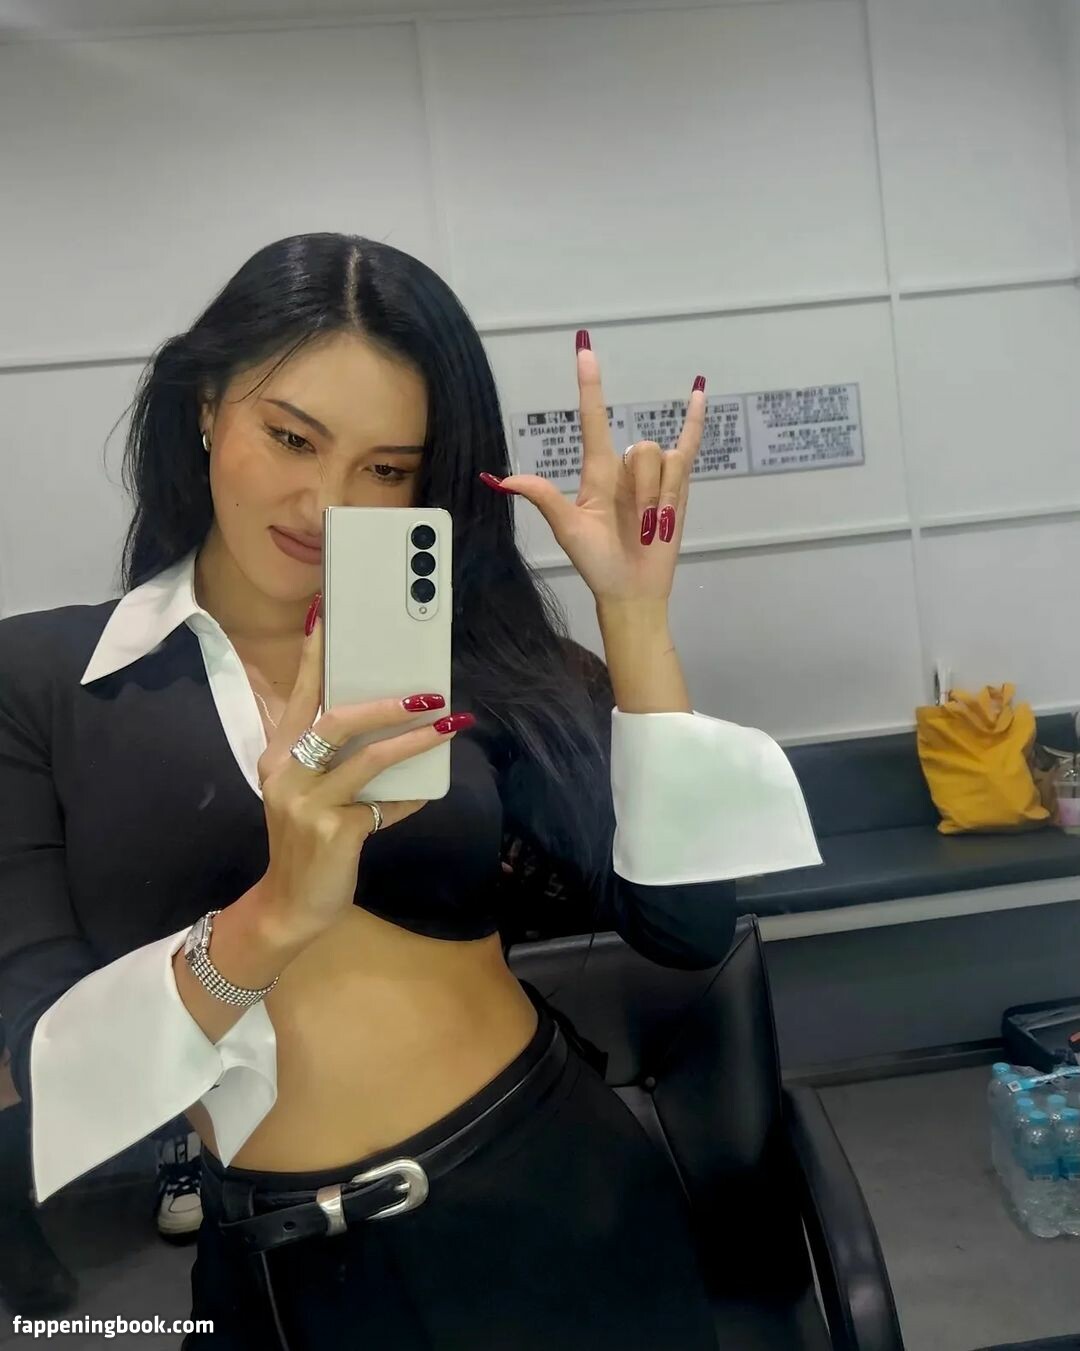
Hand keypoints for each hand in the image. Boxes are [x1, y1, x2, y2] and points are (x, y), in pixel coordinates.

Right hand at [254, 606, 472, 939]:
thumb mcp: (314, 794)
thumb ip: (341, 761)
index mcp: (278, 756)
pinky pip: (385, 804)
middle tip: (427, 692)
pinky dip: (411, 795)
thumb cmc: (310, 842)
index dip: (314, 656)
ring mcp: (306, 804)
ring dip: (413, 739)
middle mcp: (285, 773)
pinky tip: (429, 788)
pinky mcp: (333, 831)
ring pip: (367, 758)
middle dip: (384, 702)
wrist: (291, 907)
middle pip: (334, 720)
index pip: (299, 695)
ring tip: (447, 722)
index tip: (325, 616)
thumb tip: (394, 724)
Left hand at [480, 335, 706, 605]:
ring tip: (652, 524)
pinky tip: (698, 390)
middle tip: (636, 524)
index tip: (584, 350)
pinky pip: (689, 445)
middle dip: (644, 487)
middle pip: (640, 450)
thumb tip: (505, 479)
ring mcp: (653, 475)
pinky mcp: (678, 485)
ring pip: (663, 460)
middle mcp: (624, 468)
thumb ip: (545, 498)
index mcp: (597, 473)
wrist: (631, 590)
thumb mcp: (568, 530)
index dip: (590, 386)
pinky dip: (695, 420)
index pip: (594, 421)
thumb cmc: (597, 563)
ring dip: (661, 495)